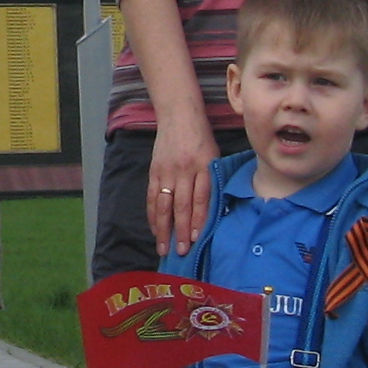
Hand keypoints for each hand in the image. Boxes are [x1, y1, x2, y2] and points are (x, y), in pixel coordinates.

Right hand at [147, 113, 218, 256]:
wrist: (179, 115)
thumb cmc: (202, 138)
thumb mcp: (214, 156)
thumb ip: (212, 180)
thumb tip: (214, 210)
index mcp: (203, 166)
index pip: (200, 198)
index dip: (197, 220)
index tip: (195, 238)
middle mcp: (184, 170)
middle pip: (181, 205)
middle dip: (180, 231)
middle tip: (180, 251)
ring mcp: (167, 171)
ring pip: (164, 205)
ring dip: (163, 228)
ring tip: (164, 247)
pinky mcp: (154, 171)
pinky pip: (153, 197)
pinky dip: (153, 215)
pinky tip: (155, 228)